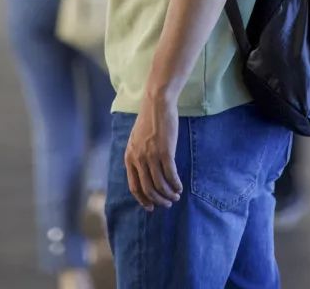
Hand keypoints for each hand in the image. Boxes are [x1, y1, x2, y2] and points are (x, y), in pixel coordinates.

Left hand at [124, 92, 183, 211]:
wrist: (157, 103)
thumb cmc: (149, 120)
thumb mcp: (136, 140)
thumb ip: (138, 156)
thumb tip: (145, 175)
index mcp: (129, 157)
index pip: (134, 187)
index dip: (143, 200)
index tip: (151, 207)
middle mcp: (138, 159)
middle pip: (148, 189)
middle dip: (159, 200)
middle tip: (168, 203)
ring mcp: (151, 156)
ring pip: (160, 185)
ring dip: (169, 194)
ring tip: (176, 195)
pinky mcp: (165, 152)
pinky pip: (171, 175)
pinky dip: (176, 184)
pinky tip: (180, 186)